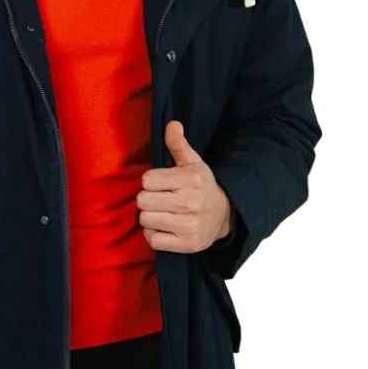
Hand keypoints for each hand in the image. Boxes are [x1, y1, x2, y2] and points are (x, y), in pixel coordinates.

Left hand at [137, 120, 231, 252]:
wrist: (224, 215)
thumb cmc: (201, 185)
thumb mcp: (192, 162)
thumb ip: (178, 144)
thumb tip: (172, 124)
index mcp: (191, 179)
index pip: (147, 180)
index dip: (150, 181)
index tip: (161, 183)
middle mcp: (191, 203)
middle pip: (143, 201)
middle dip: (148, 199)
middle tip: (160, 198)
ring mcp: (189, 226)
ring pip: (145, 220)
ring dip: (149, 216)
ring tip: (162, 212)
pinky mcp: (186, 245)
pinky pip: (152, 240)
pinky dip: (154, 234)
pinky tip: (164, 226)